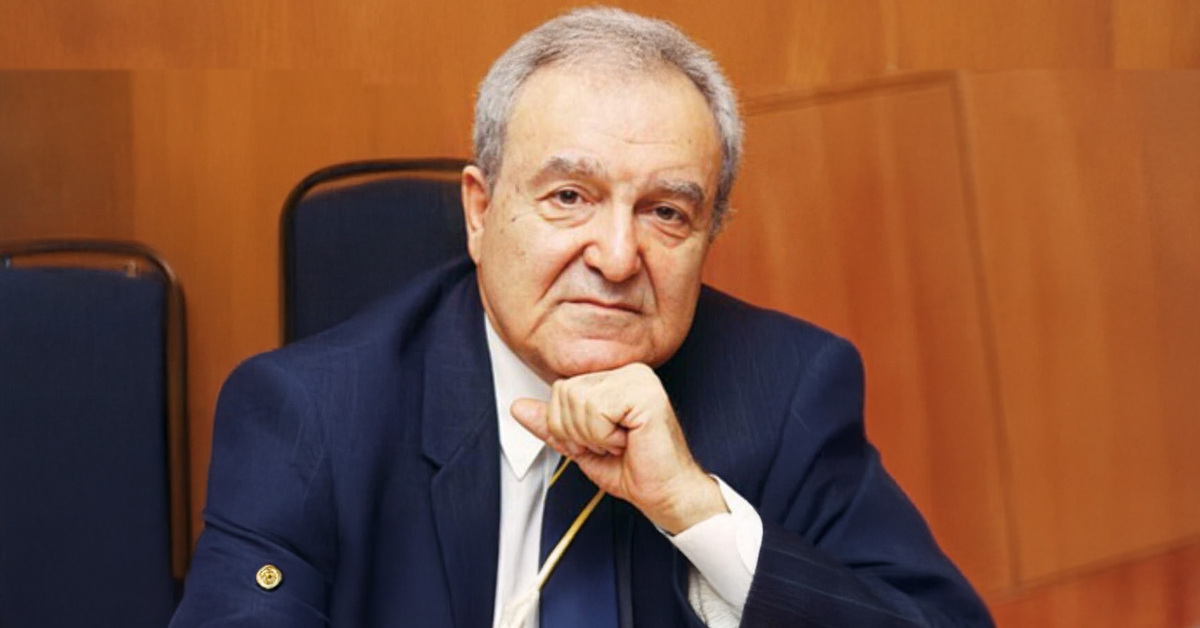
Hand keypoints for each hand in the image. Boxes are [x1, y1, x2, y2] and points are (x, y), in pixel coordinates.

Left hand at [510, 363, 725, 533]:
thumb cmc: (634, 470)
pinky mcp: (645, 394)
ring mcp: (639, 379)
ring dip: (593, 436)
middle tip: (608, 445)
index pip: (561, 389)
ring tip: (619, 443)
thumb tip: (518, 408)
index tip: (595, 442)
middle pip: (565, 392)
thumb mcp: (580, 445)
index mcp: (615, 377)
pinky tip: (629, 440)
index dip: (566, 426)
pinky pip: (597, 411)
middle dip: (577, 431)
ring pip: (578, 401)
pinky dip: (605, 436)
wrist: (665, 494)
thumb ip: (550, 424)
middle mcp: (628, 372)